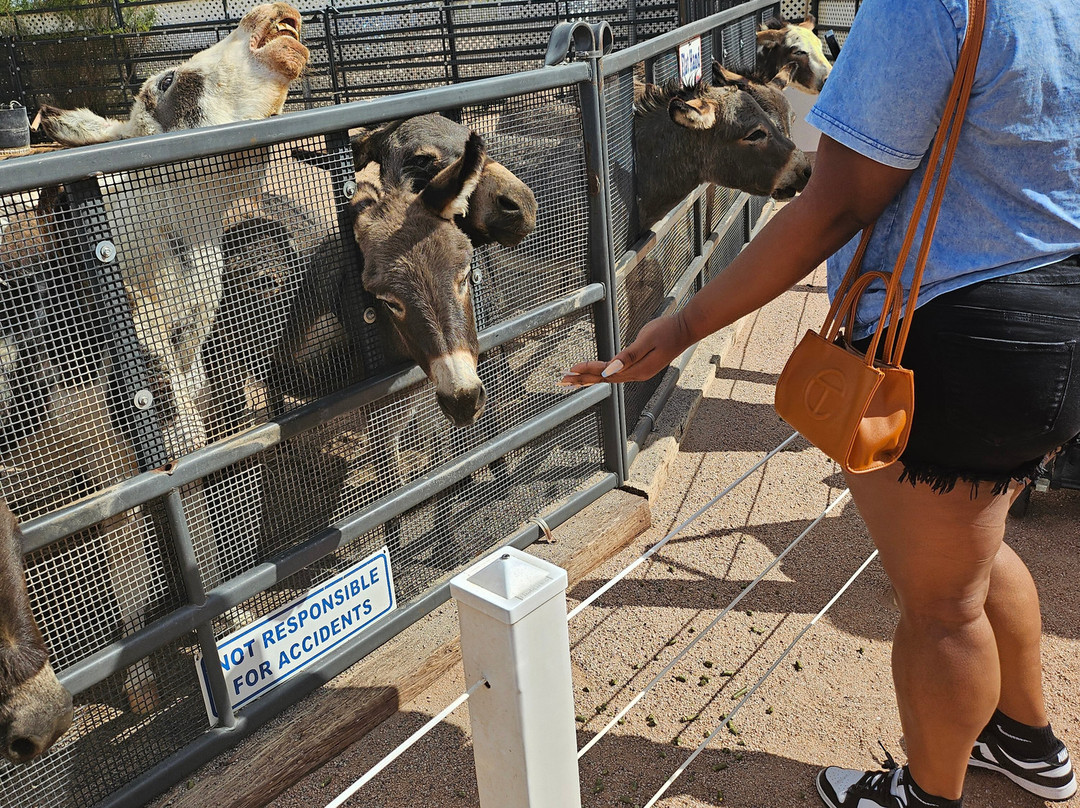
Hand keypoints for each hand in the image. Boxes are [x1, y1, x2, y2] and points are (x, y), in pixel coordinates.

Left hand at [560, 313, 694, 385]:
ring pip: (609, 378)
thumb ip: (628, 356)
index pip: (606, 372)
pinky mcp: (641, 367)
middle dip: (583, 379)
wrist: (685, 329)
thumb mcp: (646, 341)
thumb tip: (610, 369)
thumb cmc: (667, 331)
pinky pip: (616, 374)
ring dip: (590, 378)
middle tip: (563, 380)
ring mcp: (639, 372)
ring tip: (573, 380)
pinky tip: (595, 375)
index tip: (571, 368)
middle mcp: (636, 374)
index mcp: (637, 370)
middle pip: (604, 379)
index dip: (588, 370)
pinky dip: (603, 374)